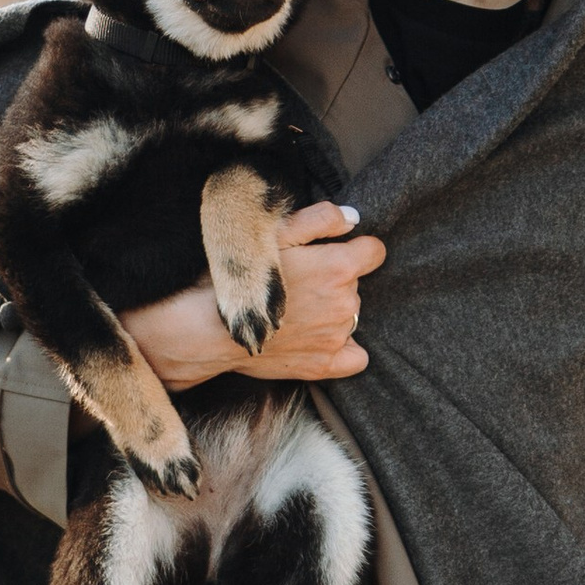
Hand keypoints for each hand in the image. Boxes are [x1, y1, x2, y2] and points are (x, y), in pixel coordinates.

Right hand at [120, 203, 384, 389]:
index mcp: (338, 266)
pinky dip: (344, 348)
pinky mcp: (324, 365)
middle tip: (298, 283)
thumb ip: (321, 219)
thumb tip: (353, 218)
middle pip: (357, 284)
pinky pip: (356, 358)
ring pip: (352, 316)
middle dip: (335, 280)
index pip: (374, 252)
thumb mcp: (274, 231)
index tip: (335, 252)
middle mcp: (346, 303)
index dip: (356, 249)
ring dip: (333, 311)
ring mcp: (337, 337)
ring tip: (297, 311)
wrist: (210, 327)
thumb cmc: (239, 273)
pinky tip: (319, 339)